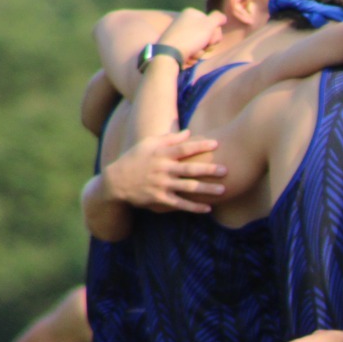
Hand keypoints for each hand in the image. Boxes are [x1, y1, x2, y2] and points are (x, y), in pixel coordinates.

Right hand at [102, 130, 225, 212]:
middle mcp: (163, 170)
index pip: (184, 149)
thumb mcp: (148, 145)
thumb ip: (169, 139)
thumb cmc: (135, 159)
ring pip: (188, 188)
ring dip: (206, 190)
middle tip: (226, 170)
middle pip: (190, 169)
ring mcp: (161, 185)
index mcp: (161, 154)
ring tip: (223, 190)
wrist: (116, 181)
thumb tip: (189, 133)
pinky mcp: (160, 199)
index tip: (217, 144)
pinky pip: (180, 204)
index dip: (200, 146)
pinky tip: (208, 208)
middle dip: (209, 169)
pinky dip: (194, 207)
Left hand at [162, 8, 226, 62]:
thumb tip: (223, 17)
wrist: (169, 54)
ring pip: (201, 44)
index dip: (215, 33)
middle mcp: (185, 21)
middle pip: (207, 34)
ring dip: (201, 51)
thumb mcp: (208, 25)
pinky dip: (193, 54)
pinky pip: (192, 50)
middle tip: (204, 46)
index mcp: (191, 13)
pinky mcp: (178, 45)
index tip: (211, 39)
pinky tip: (188, 56)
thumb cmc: (190, 37)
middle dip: (208, 43)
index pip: (213, 23)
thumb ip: (218, 18)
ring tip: (194, 52)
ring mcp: (181, 33)